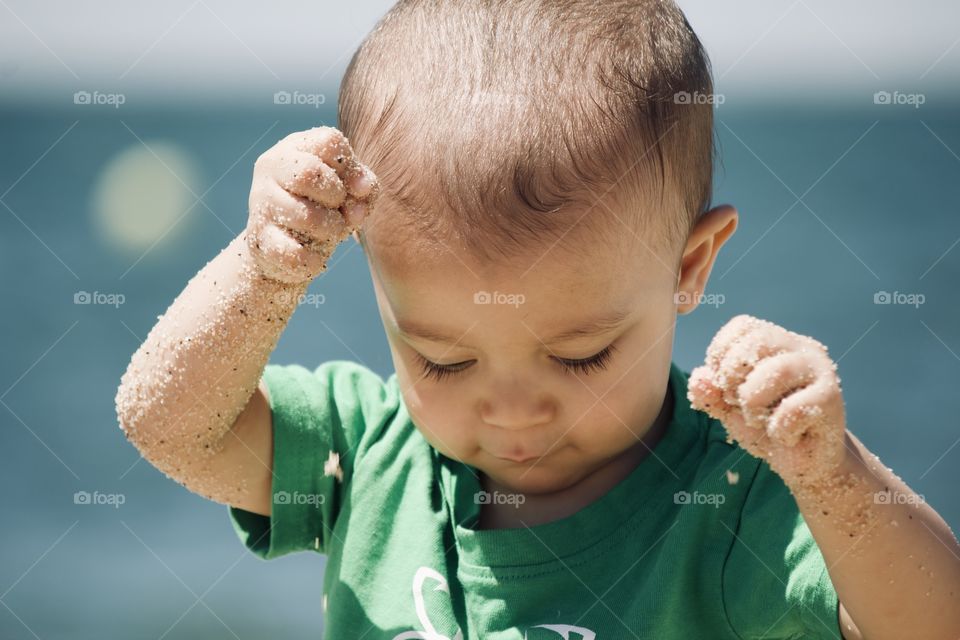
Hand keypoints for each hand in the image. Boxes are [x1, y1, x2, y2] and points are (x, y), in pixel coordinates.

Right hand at [245, 126, 379, 283]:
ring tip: (333, 232)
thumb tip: (363, 188)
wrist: (281, 250)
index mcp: (296, 148)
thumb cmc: (321, 209)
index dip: (351, 169)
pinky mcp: (259, 239)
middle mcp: (271, 168)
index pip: (329, 142)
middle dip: (337, 197)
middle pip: (311, 173)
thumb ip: (363, 185)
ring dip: (331, 229)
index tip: (354, 189)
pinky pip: (293, 253)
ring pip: (305, 215)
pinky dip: (314, 260)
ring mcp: (261, 203)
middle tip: (339, 211)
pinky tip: (316, 258)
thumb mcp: (347, 192)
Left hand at [687, 314, 847, 486]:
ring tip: (758, 419)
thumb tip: (698, 379)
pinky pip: (792, 410)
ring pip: (775, 372)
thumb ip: (712, 394)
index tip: (723, 385)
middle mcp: (801, 349)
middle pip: (757, 342)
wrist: (808, 462)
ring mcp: (820, 371)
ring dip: (752, 403)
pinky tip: (786, 436)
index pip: (742, 327)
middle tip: (736, 402)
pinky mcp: (831, 399)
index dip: (721, 355)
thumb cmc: (768, 426)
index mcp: (776, 342)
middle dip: (732, 376)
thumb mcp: (731, 410)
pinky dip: (777, 430)